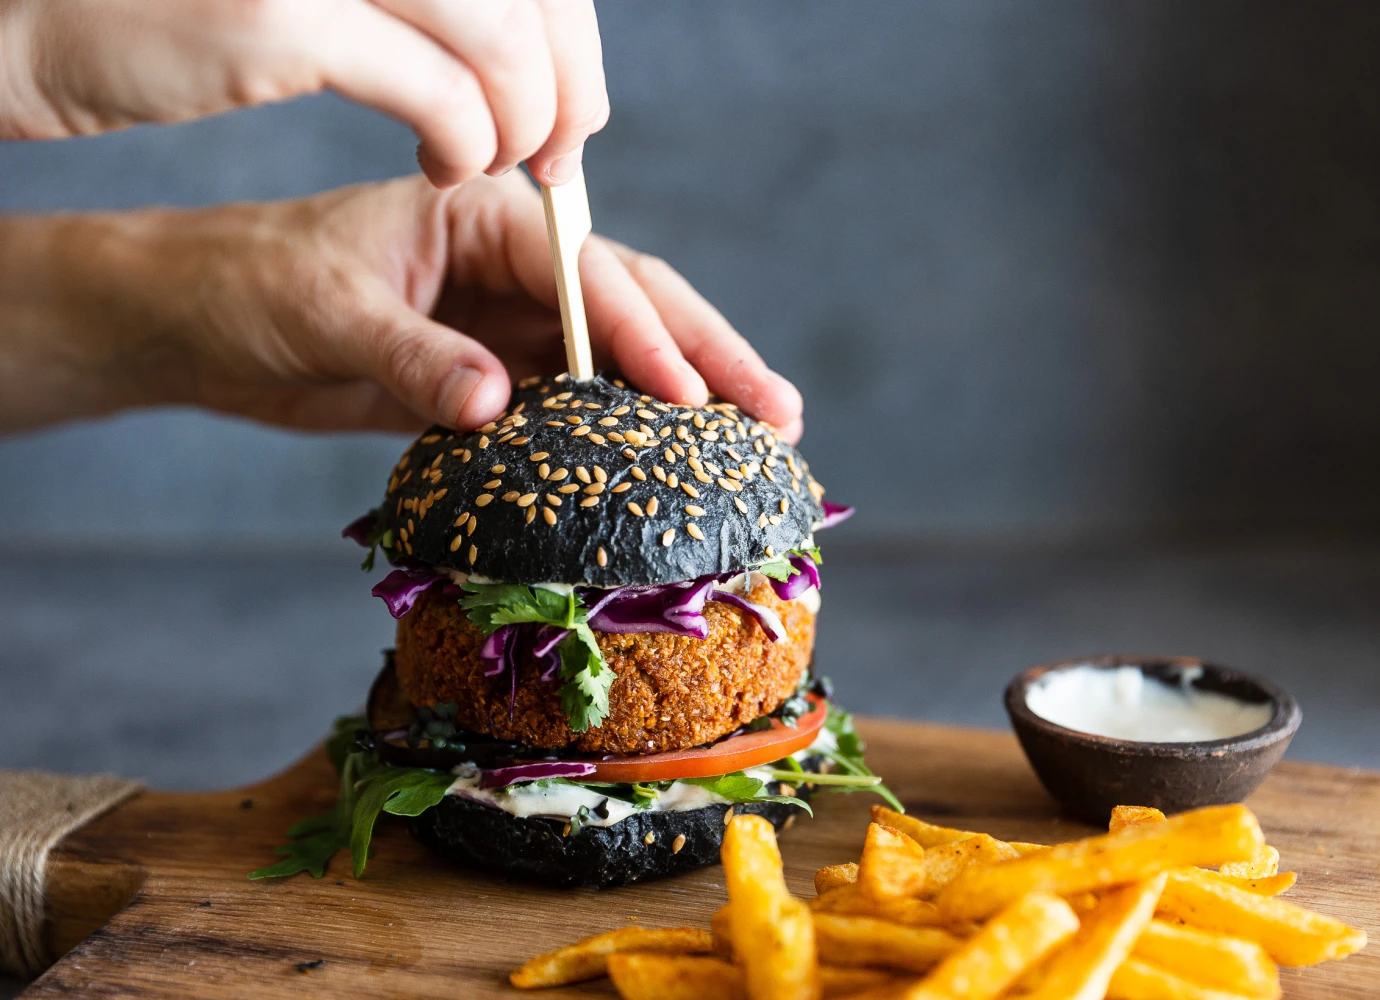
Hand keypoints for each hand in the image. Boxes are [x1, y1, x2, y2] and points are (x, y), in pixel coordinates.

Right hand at [0, 0, 605, 185]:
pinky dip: (468, 141)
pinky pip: (439, 93)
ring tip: (499, 159)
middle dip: (567, 81)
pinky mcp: (286, 15)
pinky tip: (445, 165)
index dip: (571, 32)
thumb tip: (537, 40)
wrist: (40, 9)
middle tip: (559, 148)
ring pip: (502, 41)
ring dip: (525, 119)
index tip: (573, 97)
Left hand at [0, 173, 803, 438]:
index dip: (644, 335)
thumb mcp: (326, 311)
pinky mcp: (493, 379)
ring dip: (685, 400)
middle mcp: (513, 268)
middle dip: (709, 358)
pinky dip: (623, 435)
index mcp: (482, 218)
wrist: (197, 322)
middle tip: (780, 413)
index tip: (692, 398)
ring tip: (756, 441)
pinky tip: (667, 469)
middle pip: (634, 307)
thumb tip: (496, 407)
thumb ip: (413, 355)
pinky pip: (574, 407)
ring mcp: (508, 326)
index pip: (588, 272)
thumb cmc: (251, 285)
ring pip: (617, 360)